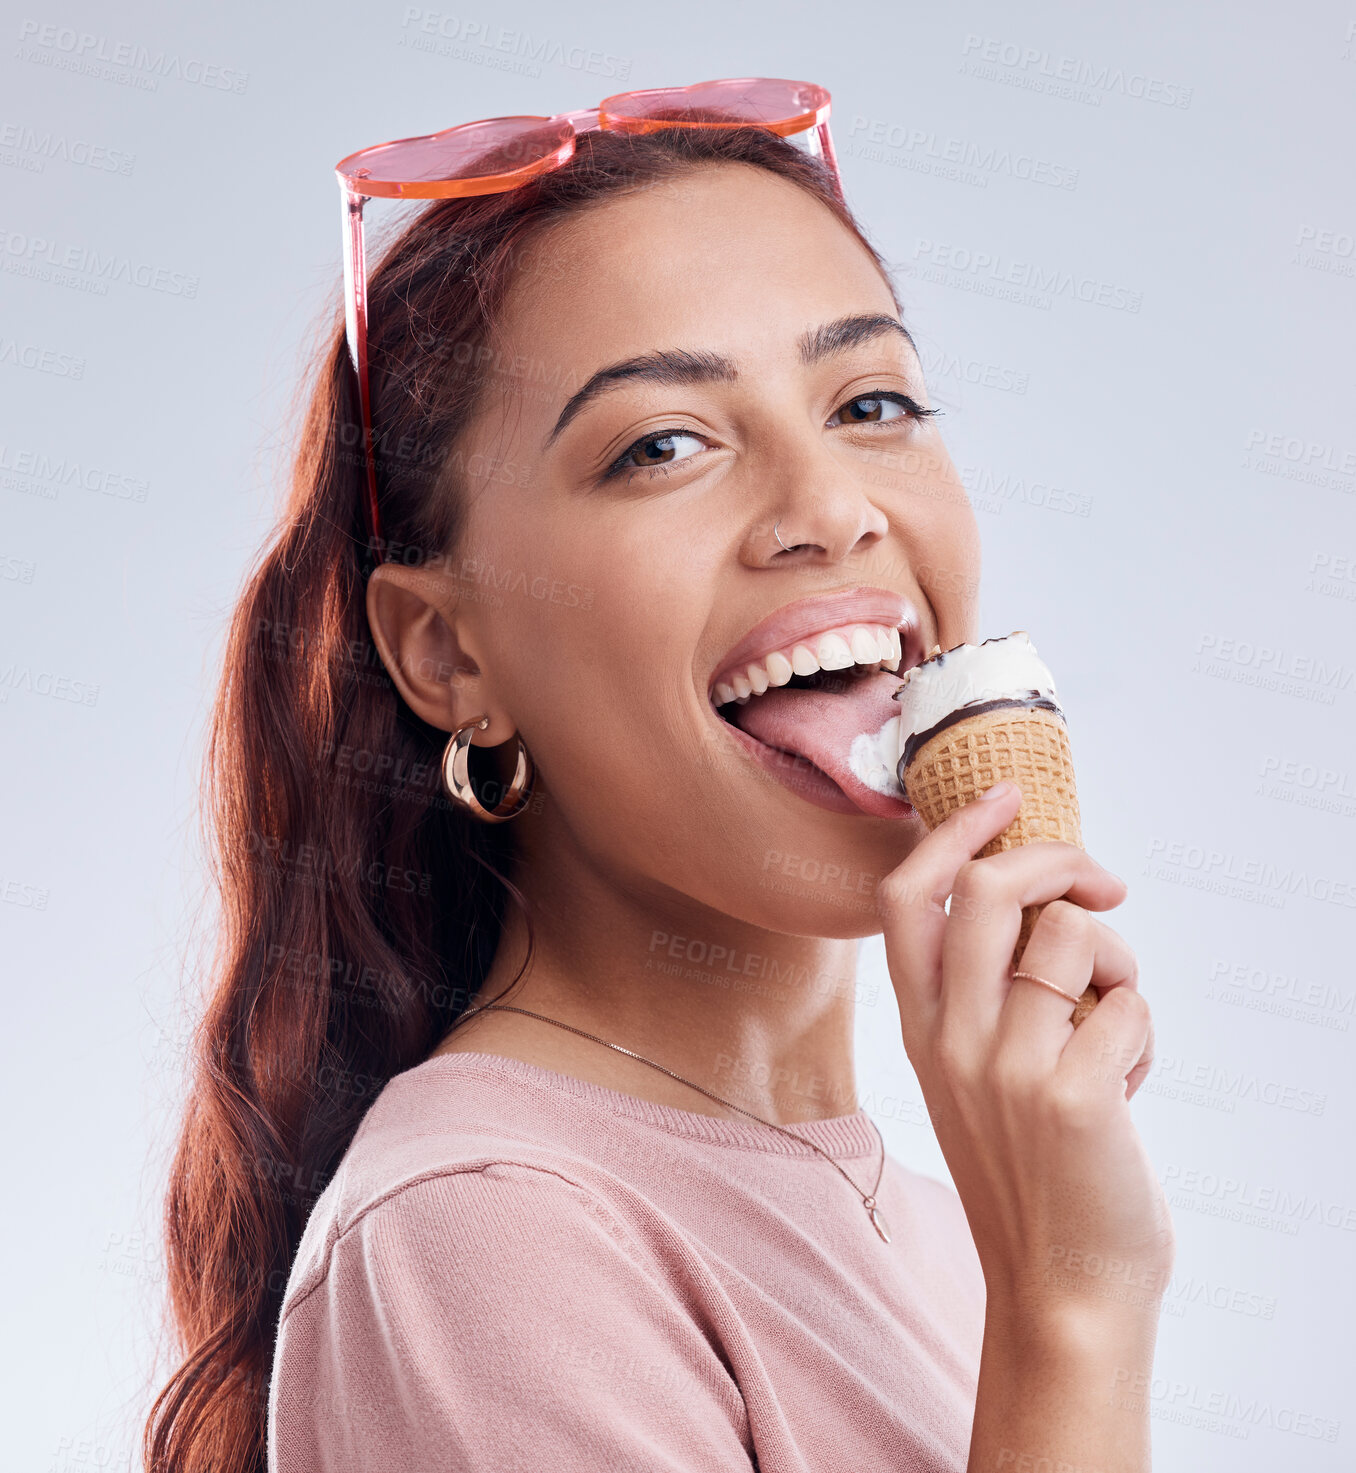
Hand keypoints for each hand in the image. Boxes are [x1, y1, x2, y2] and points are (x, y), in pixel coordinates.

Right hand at [879, 782, 1174, 1321]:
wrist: (1060, 1290)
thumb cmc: (1030, 1173)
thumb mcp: (972, 1078)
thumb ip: (987, 997)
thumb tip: (1045, 906)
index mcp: (922, 1029)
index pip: (909, 899)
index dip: (952, 833)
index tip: (1000, 798)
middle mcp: (952, 1040)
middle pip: (990, 889)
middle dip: (1056, 861)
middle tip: (1098, 884)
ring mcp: (1007, 1067)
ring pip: (1069, 936)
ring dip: (1115, 959)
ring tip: (1116, 1017)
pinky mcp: (1073, 1096)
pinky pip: (1128, 1003)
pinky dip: (1142, 1027)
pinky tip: (1129, 1078)